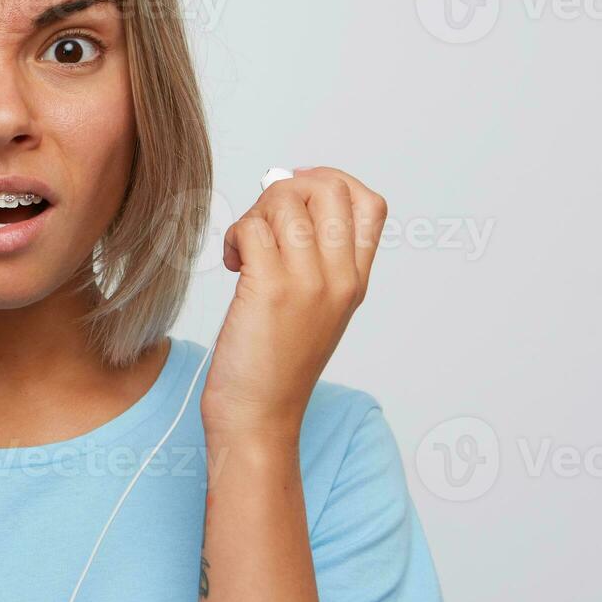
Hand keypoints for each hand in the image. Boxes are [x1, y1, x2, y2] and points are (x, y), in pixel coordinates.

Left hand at [200, 167, 386, 442]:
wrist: (258, 417)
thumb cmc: (274, 365)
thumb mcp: (315, 310)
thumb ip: (314, 259)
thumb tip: (290, 197)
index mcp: (356, 281)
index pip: (369, 203)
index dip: (328, 184)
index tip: (294, 199)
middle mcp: (339, 278)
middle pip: (327, 188)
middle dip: (285, 191)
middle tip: (263, 224)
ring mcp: (308, 282)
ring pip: (284, 200)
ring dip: (253, 215)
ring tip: (243, 250)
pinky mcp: (269, 289)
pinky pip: (252, 228)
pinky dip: (235, 236)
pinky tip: (232, 263)